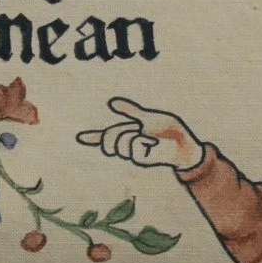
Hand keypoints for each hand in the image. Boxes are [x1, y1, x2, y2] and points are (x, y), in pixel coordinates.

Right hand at [76, 97, 205, 171]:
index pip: (107, 135)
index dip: (93, 137)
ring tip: (147, 138)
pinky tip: (152, 145)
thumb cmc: (168, 129)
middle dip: (111, 136)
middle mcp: (128, 143)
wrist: (182, 142)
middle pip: (107, 140)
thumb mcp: (146, 116)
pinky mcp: (139, 159)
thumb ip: (130, 110)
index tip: (79, 137)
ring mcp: (133, 152)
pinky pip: (132, 146)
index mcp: (128, 132)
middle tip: (128, 132)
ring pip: (119, 143)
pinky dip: (142, 141)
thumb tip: (111, 102)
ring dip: (132, 136)